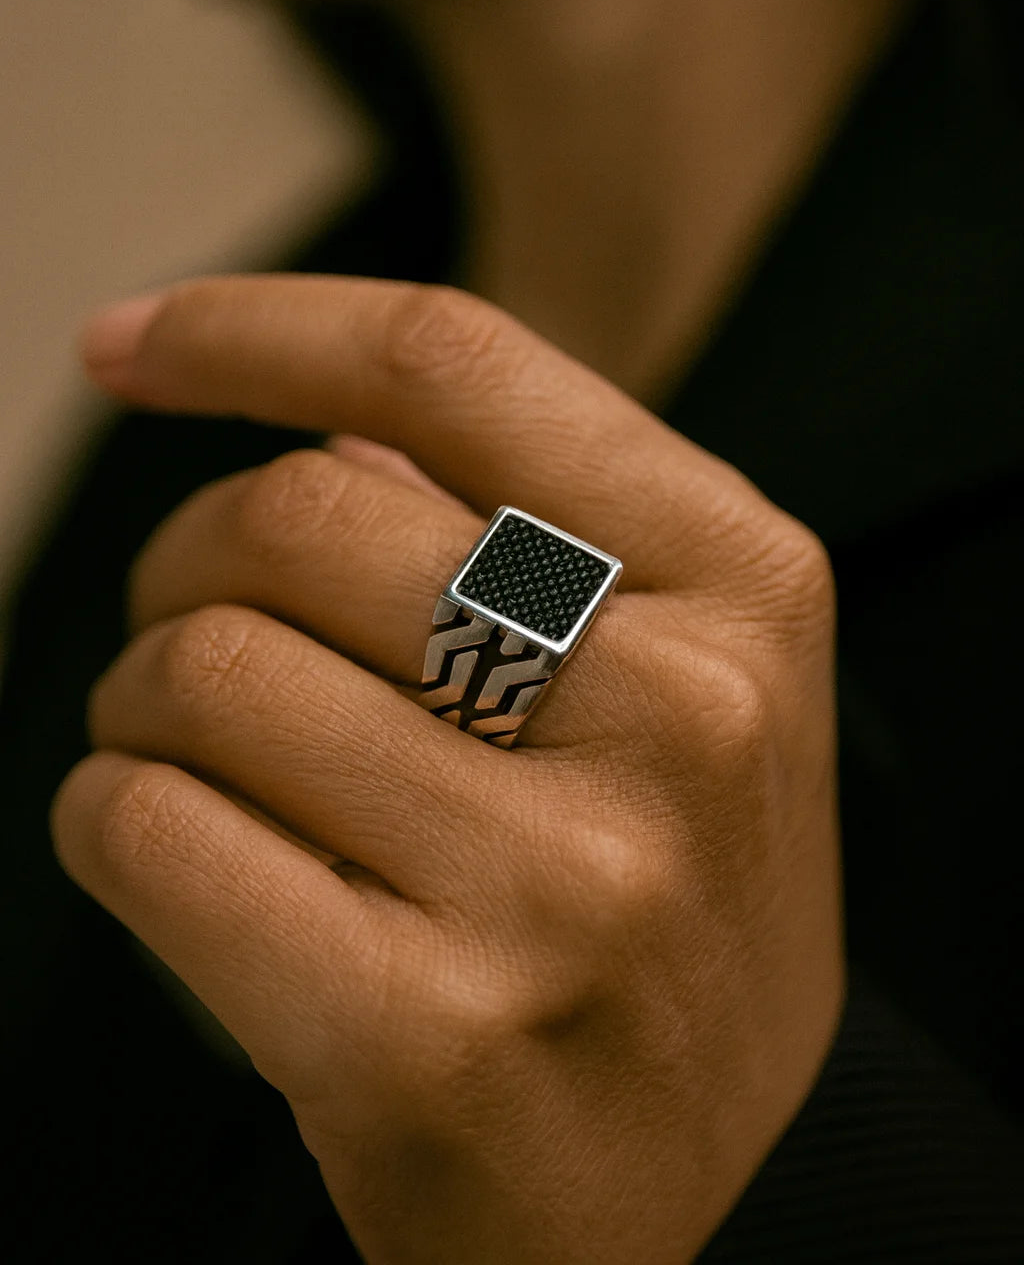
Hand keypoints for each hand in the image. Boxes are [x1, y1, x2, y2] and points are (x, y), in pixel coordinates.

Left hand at [53, 276, 841, 1263]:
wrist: (729, 1193)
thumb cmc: (671, 902)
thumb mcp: (680, 682)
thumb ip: (526, 526)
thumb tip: (316, 426)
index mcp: (743, 586)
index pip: (451, 365)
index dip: (257, 326)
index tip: (128, 345)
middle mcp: (676, 716)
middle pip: (297, 514)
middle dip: (185, 560)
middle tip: (189, 626)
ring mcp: (561, 886)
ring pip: (205, 671)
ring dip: (140, 698)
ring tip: (189, 755)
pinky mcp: (428, 1037)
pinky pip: (149, 831)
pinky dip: (109, 818)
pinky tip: (166, 846)